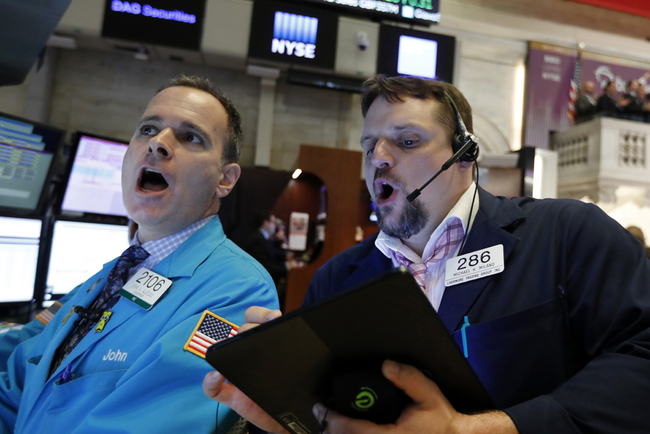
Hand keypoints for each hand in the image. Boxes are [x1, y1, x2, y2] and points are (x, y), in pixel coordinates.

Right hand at [202, 306, 284, 431]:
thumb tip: (294, 333)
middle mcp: (247, 355)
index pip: (254, 318)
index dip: (261, 314)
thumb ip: (294, 348)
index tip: (275, 317)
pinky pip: (212, 388)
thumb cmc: (294, 388)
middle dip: (252, 329)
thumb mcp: (298, 364)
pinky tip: (217, 376)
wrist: (292, 418)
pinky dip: (211, 381)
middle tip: (264, 335)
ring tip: (238, 349)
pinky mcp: (230, 396)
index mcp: (262, 343)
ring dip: (226, 346)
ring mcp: (235, 374)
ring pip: (223, 350)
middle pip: (241, 331)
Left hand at [313, 360, 517, 433]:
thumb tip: (387, 365)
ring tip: (327, 422)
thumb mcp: (429, 394)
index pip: (352, 431)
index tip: (320, 408)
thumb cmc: (440, 420)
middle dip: (329, 429)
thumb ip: (409, 378)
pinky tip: (342, 429)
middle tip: (319, 414)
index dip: (332, 419)